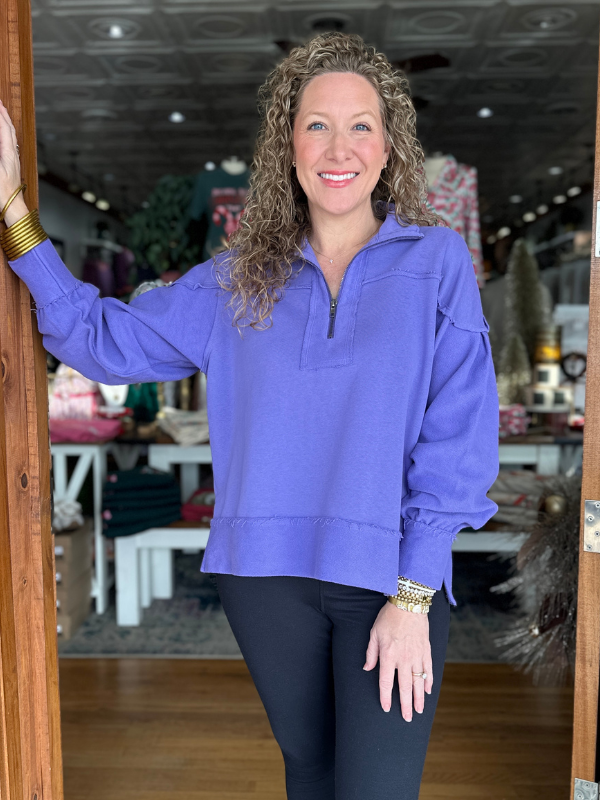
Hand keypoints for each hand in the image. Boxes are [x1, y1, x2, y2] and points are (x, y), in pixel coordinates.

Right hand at [0, 98, 27, 224]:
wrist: (12, 207)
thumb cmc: (2, 192)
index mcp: (8, 153)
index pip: (4, 129)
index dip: (0, 115)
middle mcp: (13, 155)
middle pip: (9, 130)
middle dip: (3, 116)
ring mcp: (13, 160)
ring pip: (10, 137)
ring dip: (5, 124)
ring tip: (1, 115)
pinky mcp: (12, 166)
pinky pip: (9, 145)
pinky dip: (5, 135)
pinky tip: (4, 137)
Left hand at [363, 600, 432, 720]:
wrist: (408, 604)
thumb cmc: (388, 618)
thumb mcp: (374, 633)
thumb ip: (371, 653)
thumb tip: (366, 668)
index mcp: (388, 656)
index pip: (386, 682)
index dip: (385, 697)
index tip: (387, 708)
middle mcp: (403, 659)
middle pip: (404, 687)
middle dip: (405, 705)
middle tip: (408, 718)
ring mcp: (417, 656)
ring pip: (418, 682)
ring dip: (419, 698)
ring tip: (419, 710)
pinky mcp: (426, 651)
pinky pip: (429, 670)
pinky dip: (429, 681)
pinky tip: (428, 691)